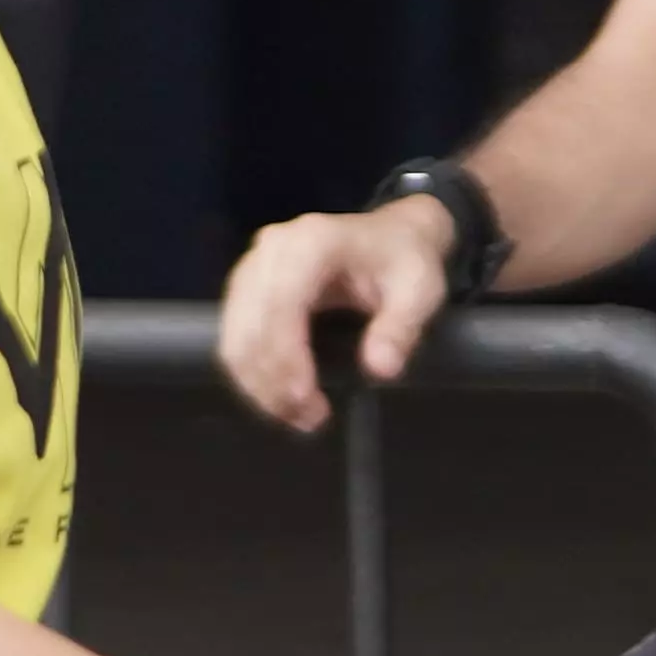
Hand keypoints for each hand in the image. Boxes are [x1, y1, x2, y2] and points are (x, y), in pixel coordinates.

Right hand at [214, 197, 457, 432]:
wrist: (393, 236)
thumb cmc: (406, 261)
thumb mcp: (420, 291)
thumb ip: (401, 329)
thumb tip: (381, 368)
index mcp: (312, 242)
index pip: (282, 302)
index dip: (287, 355)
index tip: (306, 397)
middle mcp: (271, 250)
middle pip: (251, 326)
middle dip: (274, 382)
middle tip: (312, 419)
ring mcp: (252, 268)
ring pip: (236, 339)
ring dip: (261, 387)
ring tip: (300, 416)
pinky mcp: (246, 289)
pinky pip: (236, 339)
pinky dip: (254, 376)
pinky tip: (283, 401)